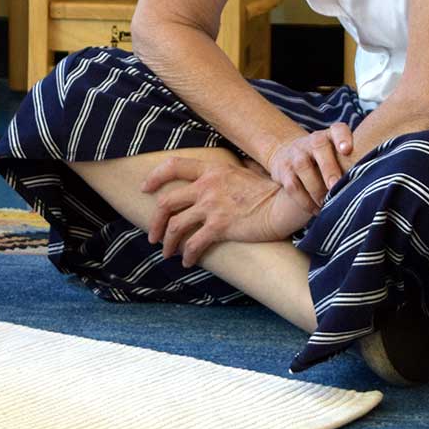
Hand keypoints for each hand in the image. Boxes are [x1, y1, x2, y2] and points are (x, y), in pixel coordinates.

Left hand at [141, 157, 314, 267]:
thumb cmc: (267, 190)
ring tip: (166, 253)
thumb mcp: (241, 171)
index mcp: (210, 169)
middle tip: (153, 235)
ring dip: (167, 242)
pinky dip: (188, 255)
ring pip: (175, 226)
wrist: (284, 204)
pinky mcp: (220, 226)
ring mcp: (212, 206)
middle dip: (155, 222)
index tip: (144, 189)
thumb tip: (216, 176)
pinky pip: (194, 243)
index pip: (173, 166)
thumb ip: (223, 174)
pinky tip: (188, 262)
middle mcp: (207, 185)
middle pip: (167, 203)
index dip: (154, 177)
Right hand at [264, 123, 355, 213]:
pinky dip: (305, 200)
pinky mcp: (282, 170)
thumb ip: (354, 161)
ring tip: (327, 204)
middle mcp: (312, 141)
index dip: (343, 137)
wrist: (289, 156)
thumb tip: (381, 179)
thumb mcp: (336, 154)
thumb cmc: (325, 160)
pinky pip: (292, 186)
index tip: (347, 150)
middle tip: (336, 187)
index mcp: (330, 135)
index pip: (338, 129)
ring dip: (316, 188)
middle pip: (319, 147)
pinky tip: (316, 210)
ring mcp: (296, 154)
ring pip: (303, 167)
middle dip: (329, 168)